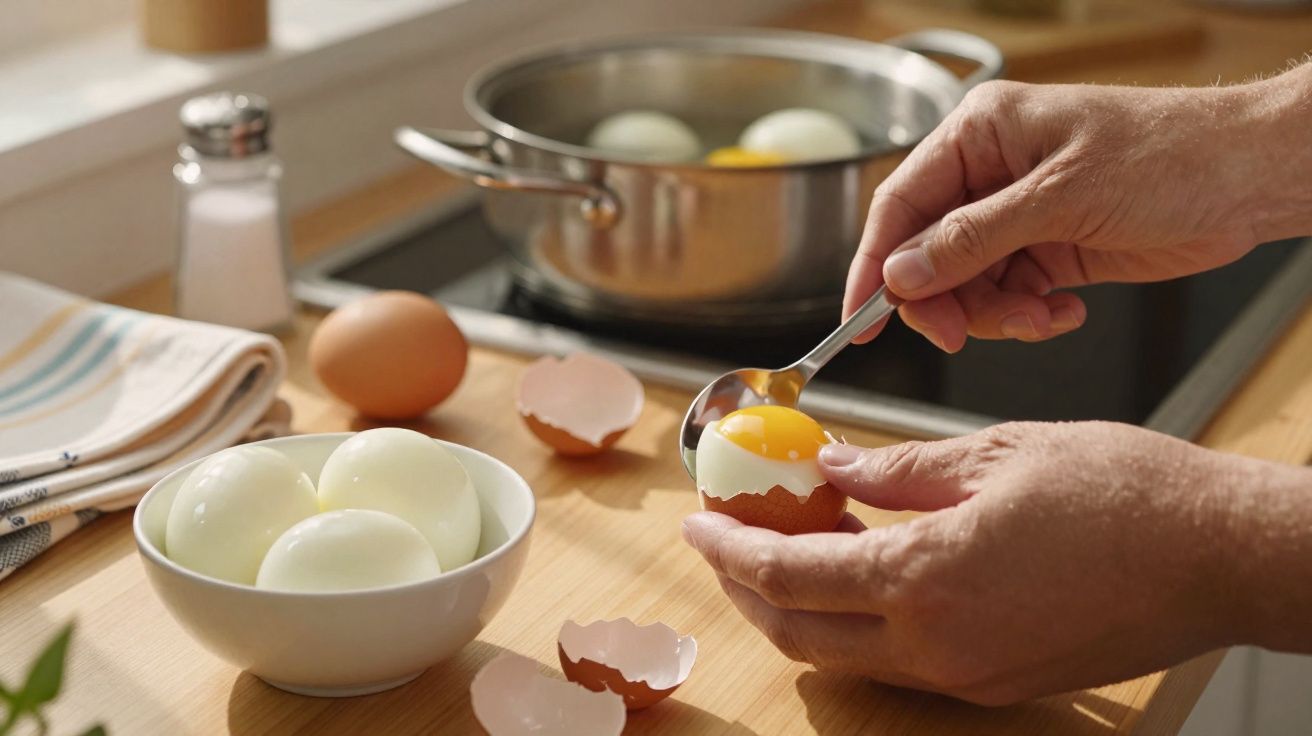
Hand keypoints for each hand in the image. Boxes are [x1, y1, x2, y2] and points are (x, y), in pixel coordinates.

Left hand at [682, 421, 1269, 704]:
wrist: (1219, 556)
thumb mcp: (993, 454)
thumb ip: (897, 470)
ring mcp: (968, 674)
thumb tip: (832, 468)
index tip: (695, 521)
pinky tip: (863, 571)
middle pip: (800, 633)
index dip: (729, 549)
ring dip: (801, 607)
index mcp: (926, 579)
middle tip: (726, 541)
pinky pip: (901, 660)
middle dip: (747, 590)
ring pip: (847, 654)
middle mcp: (937, 645)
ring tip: (787, 547)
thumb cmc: (1121, 492)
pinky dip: (860, 620)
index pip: (789, 575)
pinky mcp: (998, 682)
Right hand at [847, 66, 1311, 350]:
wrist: (1250, 177)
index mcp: (979, 135)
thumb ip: (971, 239)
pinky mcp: (1048, 251)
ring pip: (966, 286)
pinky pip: (1008, 298)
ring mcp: (1018, 215)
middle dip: (944, 301)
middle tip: (961, 334)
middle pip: (927, 255)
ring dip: (995, 316)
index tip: (860, 318)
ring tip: (1040, 318)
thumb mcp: (1058, 197)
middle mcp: (989, 175)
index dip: (874, 265)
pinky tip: (1063, 312)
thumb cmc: (1169, 154)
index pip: (901, 205)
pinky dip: (1027, 317)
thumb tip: (903, 273)